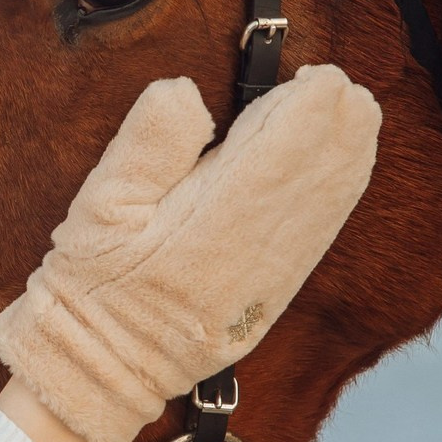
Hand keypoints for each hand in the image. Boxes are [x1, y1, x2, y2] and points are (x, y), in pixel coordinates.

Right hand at [0, 65, 380, 441]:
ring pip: (330, 206)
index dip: (308, 110)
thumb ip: (147, 143)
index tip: (315, 74)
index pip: (279, 155)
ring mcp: (271, 283)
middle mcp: (253, 256)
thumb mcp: (98, 205)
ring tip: (349, 108)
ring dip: (348, 152)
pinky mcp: (275, 299)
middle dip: (338, 124)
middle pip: (318, 177)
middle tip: (335, 81)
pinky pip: (322, 235)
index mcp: (207, 228)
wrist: (102, 367)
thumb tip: (187, 90)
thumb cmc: (93, 281)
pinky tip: (345, 163)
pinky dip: (341, 192)